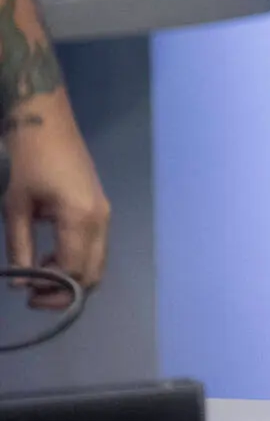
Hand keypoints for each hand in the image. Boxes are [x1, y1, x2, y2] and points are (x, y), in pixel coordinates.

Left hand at [3, 95, 109, 308]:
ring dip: (72, 278)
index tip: (25, 296)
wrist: (45, 124)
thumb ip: (19, 248)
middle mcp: (100, 220)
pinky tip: (51, 256)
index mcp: (80, 219)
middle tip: (34, 295)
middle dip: (66, 292)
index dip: (51, 291)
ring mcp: (104, 214)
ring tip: (39, 277)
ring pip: (98, 263)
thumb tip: (20, 283)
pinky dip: (77, 262)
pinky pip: (96, 248)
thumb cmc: (27, 162)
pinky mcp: (100, 209)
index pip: (72, 272)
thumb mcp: (15, 207)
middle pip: (94, 274)